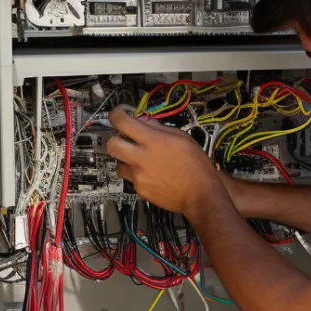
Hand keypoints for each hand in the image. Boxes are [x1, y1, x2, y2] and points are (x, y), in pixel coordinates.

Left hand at [106, 108, 224, 216]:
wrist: (200, 195)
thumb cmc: (196, 167)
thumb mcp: (183, 139)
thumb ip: (159, 128)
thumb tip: (144, 121)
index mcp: (153, 142)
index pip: (122, 122)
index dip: (116, 115)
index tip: (118, 115)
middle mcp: (142, 158)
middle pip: (111, 144)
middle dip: (115, 139)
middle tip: (124, 140)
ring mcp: (139, 176)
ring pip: (118, 164)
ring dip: (125, 159)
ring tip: (140, 160)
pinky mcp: (140, 190)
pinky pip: (131, 178)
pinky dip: (138, 174)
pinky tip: (152, 174)